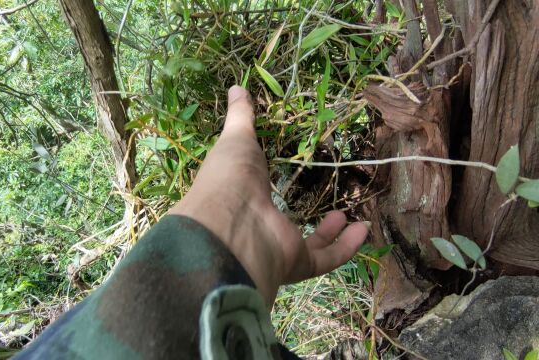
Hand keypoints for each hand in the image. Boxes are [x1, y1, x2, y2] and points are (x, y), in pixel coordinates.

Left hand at [170, 86, 368, 306]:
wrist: (229, 222)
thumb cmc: (230, 177)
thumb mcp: (236, 139)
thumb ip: (241, 116)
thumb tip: (236, 88)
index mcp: (242, 197)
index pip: (257, 196)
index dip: (267, 189)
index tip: (284, 176)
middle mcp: (259, 226)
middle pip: (283, 226)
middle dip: (304, 218)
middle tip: (327, 206)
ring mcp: (277, 246)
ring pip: (309, 247)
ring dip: (329, 234)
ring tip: (345, 216)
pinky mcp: (296, 262)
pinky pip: (326, 258)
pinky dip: (345, 248)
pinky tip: (363, 229)